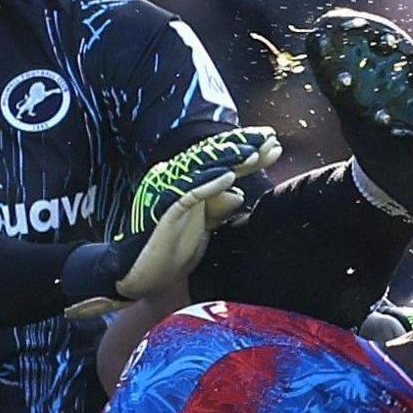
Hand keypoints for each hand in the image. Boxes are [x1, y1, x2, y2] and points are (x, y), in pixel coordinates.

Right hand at [62, 128, 278, 317]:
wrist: (139, 276)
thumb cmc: (169, 254)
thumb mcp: (203, 231)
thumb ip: (217, 210)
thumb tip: (237, 192)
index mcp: (193, 189)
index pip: (223, 165)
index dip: (248, 153)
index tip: (274, 144)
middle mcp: (182, 186)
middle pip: (215, 162)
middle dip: (244, 148)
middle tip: (270, 137)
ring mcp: (172, 197)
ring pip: (203, 172)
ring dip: (229, 162)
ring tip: (253, 152)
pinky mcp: (164, 212)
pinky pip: (188, 196)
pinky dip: (207, 186)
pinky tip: (228, 178)